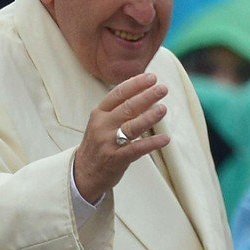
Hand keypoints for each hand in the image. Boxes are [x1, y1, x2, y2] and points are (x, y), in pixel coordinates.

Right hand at [73, 73, 169, 201]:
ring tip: (163, 109)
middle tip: (163, 89)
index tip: (152, 77)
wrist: (83, 172)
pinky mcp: (116, 159)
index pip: (118, 93)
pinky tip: (165, 138)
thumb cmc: (99, 144)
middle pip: (127, 107)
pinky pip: (137, 149)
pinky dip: (152, 143)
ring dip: (149, 117)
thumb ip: (119, 109)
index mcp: (99, 113)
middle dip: (147, 96)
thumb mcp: (102, 122)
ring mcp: (108, 142)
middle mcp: (102, 125)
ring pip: (132, 126)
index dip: (136, 84)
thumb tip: (145, 92)